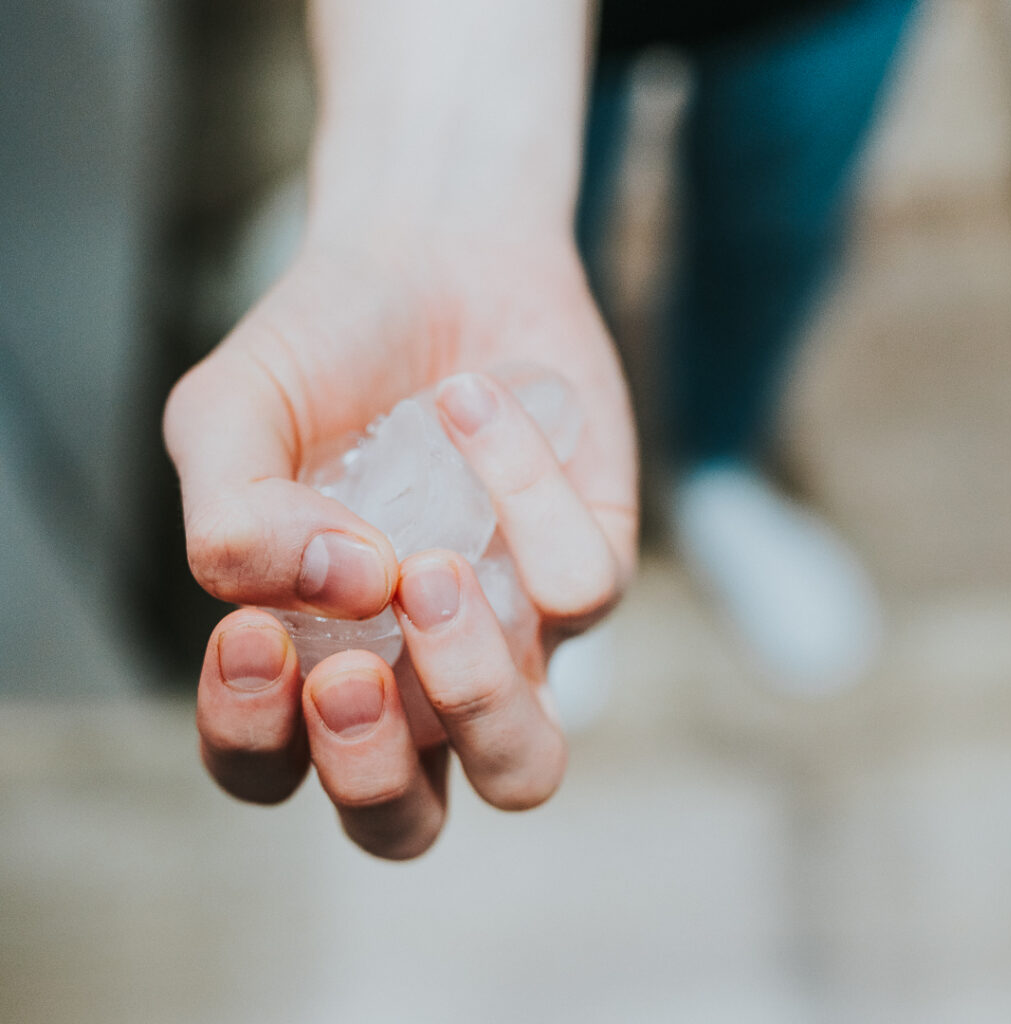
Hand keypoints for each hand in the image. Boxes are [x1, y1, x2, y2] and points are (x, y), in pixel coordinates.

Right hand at [164, 234, 637, 857]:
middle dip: (370, 770)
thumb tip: (342, 591)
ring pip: (524, 767)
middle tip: (349, 668)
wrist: (434, 257)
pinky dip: (523, 488)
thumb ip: (234, 517)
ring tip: (431, 576)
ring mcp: (511, 637)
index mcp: (309, 654)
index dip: (252, 738)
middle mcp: (414, 673)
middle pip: (406, 821)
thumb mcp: (231, 416)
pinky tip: (471, 402)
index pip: (270, 768)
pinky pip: (580, 586)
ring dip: (477, 694)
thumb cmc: (322, 350)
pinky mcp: (592, 573)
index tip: (250, 631)